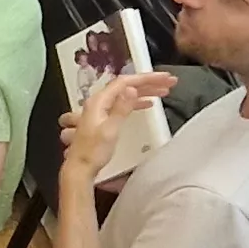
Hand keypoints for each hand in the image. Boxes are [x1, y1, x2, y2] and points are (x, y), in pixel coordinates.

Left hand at [61, 70, 171, 185]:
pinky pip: (122, 104)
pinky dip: (137, 102)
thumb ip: (122, 109)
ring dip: (145, 92)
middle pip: (126, 86)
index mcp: (99, 102)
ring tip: (163, 92)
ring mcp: (101, 110)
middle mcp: (99, 103)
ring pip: (125, 94)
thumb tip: (131, 90)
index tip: (164, 78)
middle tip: (169, 83)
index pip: (125, 82)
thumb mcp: (111, 130)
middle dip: (149, 83)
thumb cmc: (92, 153)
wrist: (79, 169)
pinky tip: (147, 104)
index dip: (146, 78)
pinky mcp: (103, 119)